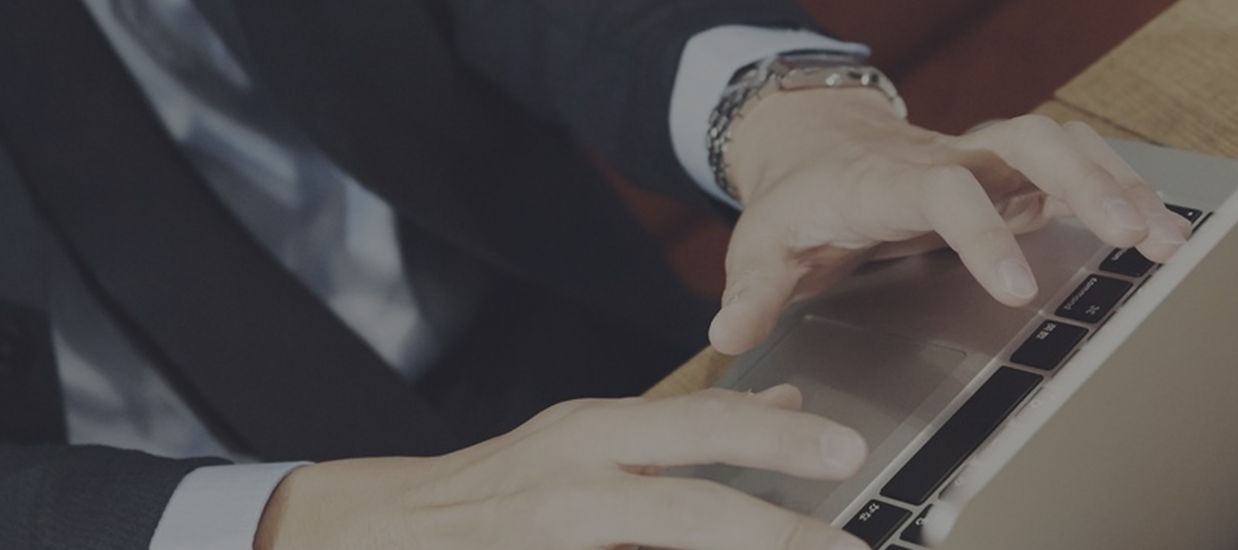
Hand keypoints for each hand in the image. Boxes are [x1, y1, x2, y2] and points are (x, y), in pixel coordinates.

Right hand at [254, 385, 872, 549]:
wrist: (386, 529)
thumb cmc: (502, 488)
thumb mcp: (593, 439)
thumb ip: (688, 428)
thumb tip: (790, 409)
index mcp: (592, 434)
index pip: (701, 425)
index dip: (779, 442)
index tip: (849, 453)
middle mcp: (572, 485)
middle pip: (691, 506)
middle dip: (778, 530)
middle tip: (852, 548)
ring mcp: (552, 535)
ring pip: (668, 537)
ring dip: (743, 548)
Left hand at [707, 89, 1193, 354]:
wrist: (811, 148)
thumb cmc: (794, 201)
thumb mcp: (761, 244)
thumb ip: (751, 290)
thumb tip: (728, 332)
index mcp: (884, 183)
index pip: (942, 192)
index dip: (980, 234)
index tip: (1014, 287)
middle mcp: (944, 161)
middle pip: (1023, 144)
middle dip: (1083, 184)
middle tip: (1133, 236)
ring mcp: (981, 164)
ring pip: (1058, 145)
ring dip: (1115, 183)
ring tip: (1166, 238)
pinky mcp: (1005, 178)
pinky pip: (1069, 165)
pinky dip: (1116, 187)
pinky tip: (1156, 225)